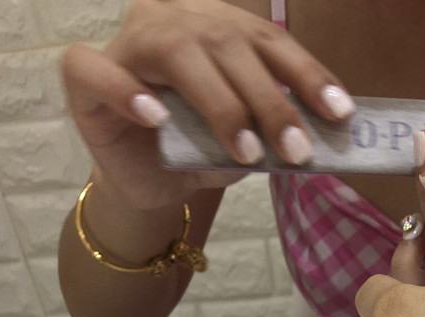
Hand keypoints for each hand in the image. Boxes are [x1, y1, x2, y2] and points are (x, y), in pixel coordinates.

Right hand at [61, 0, 353, 209]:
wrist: (152, 187)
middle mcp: (174, 21)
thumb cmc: (199, 154)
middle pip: (228, 44)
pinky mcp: (85, 76)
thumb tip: (320, 138)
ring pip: (176, 51)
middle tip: (297, 150)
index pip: (268, 41)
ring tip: (244, 151)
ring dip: (219, 103)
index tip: (339, 112)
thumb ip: (275, 131)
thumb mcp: (248, 143)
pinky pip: (99, 70)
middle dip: (269, 100)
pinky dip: (127, 91)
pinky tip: (156, 117)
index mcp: (218, 27)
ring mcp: (128, 42)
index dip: (306, 73)